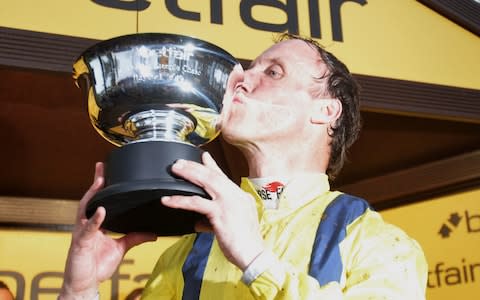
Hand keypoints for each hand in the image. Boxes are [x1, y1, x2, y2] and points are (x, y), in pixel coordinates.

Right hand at [59, 163, 156, 298]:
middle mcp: (86, 225)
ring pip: (85, 210)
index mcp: (95, 224)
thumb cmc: (96, 266)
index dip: (101, 187)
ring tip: (100, 181)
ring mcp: (82, 233)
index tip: (107, 171)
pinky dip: (95, 220)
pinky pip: (88, 230)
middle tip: (101, 167)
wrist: (85, 284)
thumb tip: (153, 233)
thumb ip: (135, 238)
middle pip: (90, 200)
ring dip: (92, 195)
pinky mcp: (81, 244)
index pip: (99, 201)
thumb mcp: (121, 248)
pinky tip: (101, 211)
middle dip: (95, 183)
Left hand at [161, 152, 263, 269]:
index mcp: (241, 197)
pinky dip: (180, 200)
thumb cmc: (246, 244)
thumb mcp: (234, 225)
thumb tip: (200, 221)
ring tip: (174, 170)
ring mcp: (229, 203)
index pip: (224, 177)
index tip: (203, 157)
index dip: (212, 166)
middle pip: (213, 175)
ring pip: (206, 182)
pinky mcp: (220, 213)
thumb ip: (217, 219)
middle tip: (180, 162)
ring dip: (188, 174)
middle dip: (195, 166)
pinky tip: (169, 200)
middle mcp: (236, 196)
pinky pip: (196, 203)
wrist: (253, 254)